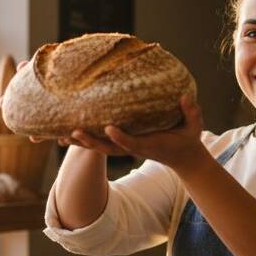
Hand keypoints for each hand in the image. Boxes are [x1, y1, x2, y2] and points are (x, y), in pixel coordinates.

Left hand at [31, 96, 205, 171]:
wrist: (183, 157)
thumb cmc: (187, 139)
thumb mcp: (194, 127)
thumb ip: (192, 113)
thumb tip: (187, 98)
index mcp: (150, 145)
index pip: (133, 143)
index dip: (121, 138)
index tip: (110, 129)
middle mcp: (134, 148)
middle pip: (108, 148)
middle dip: (91, 142)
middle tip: (74, 132)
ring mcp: (126, 148)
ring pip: (100, 148)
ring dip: (81, 142)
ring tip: (61, 136)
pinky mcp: (121, 145)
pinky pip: (100, 143)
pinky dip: (84, 141)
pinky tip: (65, 135)